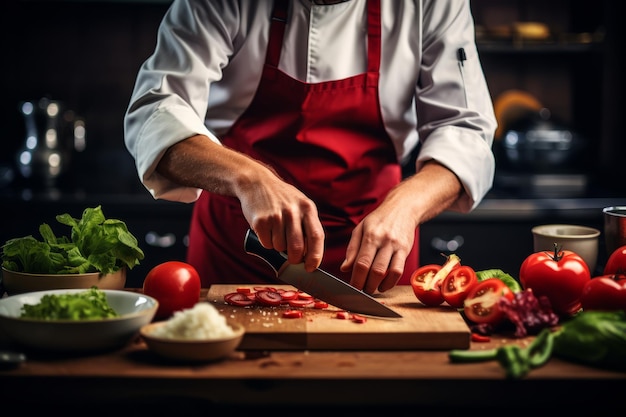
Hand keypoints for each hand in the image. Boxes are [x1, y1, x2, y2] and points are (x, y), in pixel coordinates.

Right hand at [156, 135, 325, 271]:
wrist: (255, 182)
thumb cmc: (281, 198)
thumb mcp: (299, 204)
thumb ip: (306, 225)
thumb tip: (310, 256)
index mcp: (307, 207)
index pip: (316, 236)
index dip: (316, 256)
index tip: (311, 267)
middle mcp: (293, 211)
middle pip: (298, 248)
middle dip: (295, 260)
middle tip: (293, 260)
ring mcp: (276, 216)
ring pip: (280, 248)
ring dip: (278, 247)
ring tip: (276, 232)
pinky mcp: (260, 221)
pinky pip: (266, 244)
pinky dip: (267, 242)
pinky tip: (266, 229)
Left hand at [341, 203, 416, 293]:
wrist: (403, 208)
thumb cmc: (379, 220)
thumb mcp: (360, 229)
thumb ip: (352, 249)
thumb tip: (344, 268)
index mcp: (370, 235)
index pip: (361, 262)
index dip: (356, 279)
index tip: (351, 288)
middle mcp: (384, 241)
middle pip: (375, 270)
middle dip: (366, 285)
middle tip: (360, 291)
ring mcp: (396, 246)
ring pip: (388, 272)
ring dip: (378, 286)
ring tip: (371, 289)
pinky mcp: (406, 250)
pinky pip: (399, 271)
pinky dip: (391, 282)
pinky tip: (383, 285)